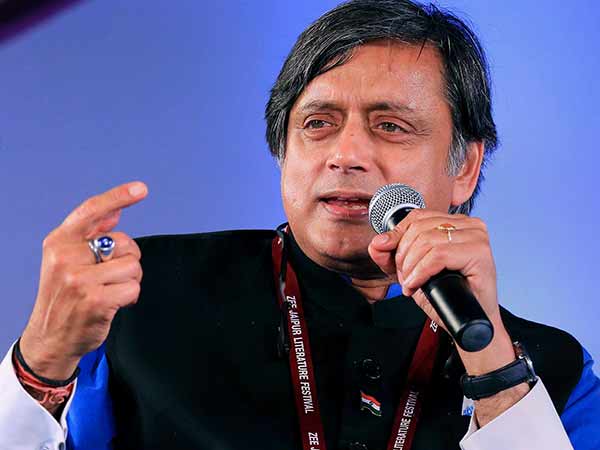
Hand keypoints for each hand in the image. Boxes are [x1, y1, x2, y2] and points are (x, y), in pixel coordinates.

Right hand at [19, 182, 147, 379]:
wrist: (50, 338)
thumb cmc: (64, 297)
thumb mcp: (66, 260)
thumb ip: (90, 235)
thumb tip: (115, 212)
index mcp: (59, 242)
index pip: (91, 210)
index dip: (118, 197)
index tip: (140, 189)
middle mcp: (66, 257)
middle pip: (124, 243)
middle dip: (128, 260)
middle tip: (111, 277)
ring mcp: (80, 279)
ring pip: (133, 266)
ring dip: (130, 281)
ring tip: (112, 291)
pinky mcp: (95, 300)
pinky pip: (133, 288)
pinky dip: (130, 297)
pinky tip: (114, 304)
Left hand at [368, 209, 499, 329]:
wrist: (466, 321)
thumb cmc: (445, 295)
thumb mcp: (411, 270)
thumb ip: (390, 255)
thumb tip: (377, 242)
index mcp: (456, 222)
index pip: (416, 216)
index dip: (397, 237)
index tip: (392, 259)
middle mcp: (469, 224)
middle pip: (419, 228)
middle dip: (403, 256)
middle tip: (405, 277)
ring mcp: (477, 237)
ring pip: (427, 241)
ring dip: (410, 266)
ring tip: (411, 283)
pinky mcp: (480, 253)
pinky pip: (438, 255)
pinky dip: (421, 272)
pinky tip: (417, 284)